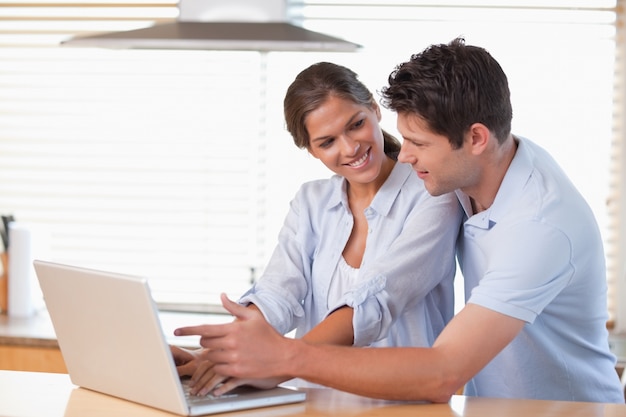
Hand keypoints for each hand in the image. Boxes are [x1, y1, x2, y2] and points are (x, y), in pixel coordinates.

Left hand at [174, 293, 293, 380]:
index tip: (176, 331)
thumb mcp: (252, 317)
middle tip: (216, 340)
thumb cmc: (268, 334)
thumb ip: (234, 307)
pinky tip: (228, 360)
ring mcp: (233, 358)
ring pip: (210, 356)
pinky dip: (219, 364)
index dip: (187, 330)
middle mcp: (231, 344)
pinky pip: (217, 369)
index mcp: (233, 329)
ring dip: (213, 353)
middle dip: (206, 341)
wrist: (283, 355)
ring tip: (225, 350)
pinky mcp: (236, 371)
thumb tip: (221, 295)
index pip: (204, 329)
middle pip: (205, 343)